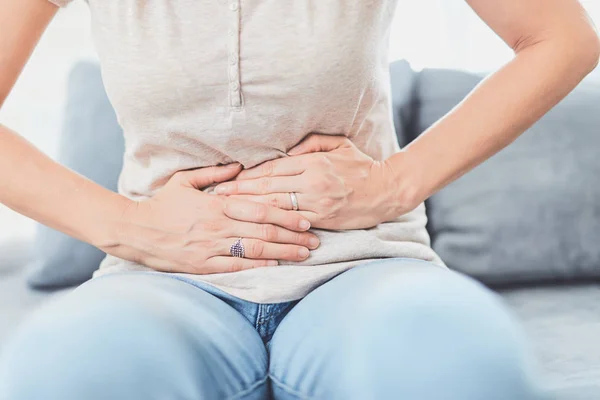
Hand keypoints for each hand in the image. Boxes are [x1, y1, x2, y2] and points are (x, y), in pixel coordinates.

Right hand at [105, 164, 319, 273]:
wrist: (134, 231)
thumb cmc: (161, 204)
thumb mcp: (185, 181)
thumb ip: (214, 175)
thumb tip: (240, 166)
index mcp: (217, 205)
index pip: (260, 209)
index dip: (287, 215)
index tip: (306, 219)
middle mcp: (218, 227)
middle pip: (264, 231)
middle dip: (293, 236)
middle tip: (315, 240)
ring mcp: (211, 247)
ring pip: (255, 250)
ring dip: (283, 253)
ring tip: (304, 254)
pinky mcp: (203, 265)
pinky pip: (236, 266)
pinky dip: (258, 265)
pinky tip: (276, 265)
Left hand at [214, 135, 405, 229]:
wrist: (387, 190)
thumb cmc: (361, 166)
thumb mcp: (339, 144)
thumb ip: (311, 143)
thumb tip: (286, 150)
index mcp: (313, 161)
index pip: (272, 168)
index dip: (247, 175)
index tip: (227, 178)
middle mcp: (312, 181)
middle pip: (268, 187)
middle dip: (240, 191)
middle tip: (217, 196)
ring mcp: (316, 201)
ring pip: (275, 205)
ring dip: (249, 208)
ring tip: (228, 210)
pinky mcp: (322, 218)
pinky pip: (291, 221)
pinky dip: (271, 222)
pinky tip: (255, 224)